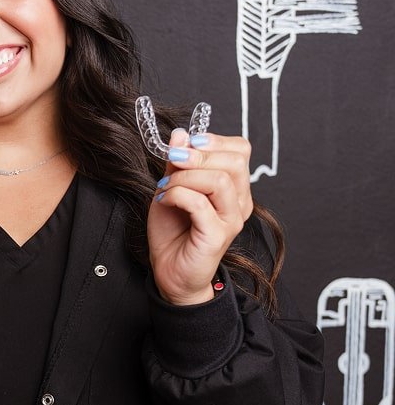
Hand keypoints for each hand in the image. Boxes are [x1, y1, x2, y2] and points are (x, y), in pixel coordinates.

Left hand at [147, 128, 252, 305]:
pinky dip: (177, 195)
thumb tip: (181, 134)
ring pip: (220, 180)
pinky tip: (164, 199)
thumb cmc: (172, 231)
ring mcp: (231, 219)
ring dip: (185, 177)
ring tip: (166, 187)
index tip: (187, 144)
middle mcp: (238, 202)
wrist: (169, 270)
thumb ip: (177, 163)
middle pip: (235, 161)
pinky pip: (201, 203)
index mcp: (232, 187)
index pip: (241, 150)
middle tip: (172, 162)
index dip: (214, 140)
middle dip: (198, 155)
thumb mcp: (171, 187)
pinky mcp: (218, 235)